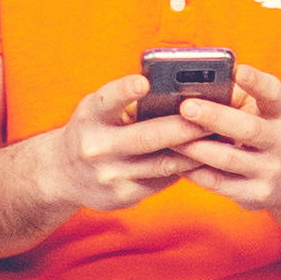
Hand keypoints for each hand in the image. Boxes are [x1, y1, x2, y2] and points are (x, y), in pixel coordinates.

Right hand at [27, 72, 215, 213]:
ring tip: (218, 138)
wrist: (62, 174)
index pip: (107, 101)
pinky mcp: (122, 196)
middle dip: (184, 127)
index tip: (143, 82)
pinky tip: (203, 160)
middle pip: (147, 137)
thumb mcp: (99, 111)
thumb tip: (180, 95)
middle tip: (213, 116)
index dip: (125, 92)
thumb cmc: (93, 130)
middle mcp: (96, 147)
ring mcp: (109, 176)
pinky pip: (162, 181)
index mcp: (90, 117)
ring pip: (162, 163)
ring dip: (193, 151)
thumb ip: (129, 104)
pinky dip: (184, 169)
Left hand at [173, 65, 280, 213]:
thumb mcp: (258, 111)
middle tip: (186, 107)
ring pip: (229, 159)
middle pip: (248, 128)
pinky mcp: (256, 194)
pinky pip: (219, 184)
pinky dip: (195, 172)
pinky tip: (175, 161)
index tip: (238, 70)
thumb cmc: (259, 131)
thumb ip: (233, 96)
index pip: (273, 93)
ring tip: (169, 136)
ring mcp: (271, 170)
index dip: (257, 82)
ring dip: (196, 148)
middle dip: (216, 117)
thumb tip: (192, 84)